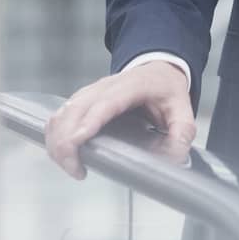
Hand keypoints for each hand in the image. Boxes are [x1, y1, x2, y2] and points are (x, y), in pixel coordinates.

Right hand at [43, 62, 195, 177]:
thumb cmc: (166, 89)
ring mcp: (90, 92)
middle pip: (76, 110)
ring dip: (58, 140)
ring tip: (71, 167)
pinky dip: (55, 135)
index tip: (77, 141)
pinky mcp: (81, 100)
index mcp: (132, 86)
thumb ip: (182, 131)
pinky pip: (60, 116)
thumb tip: (176, 155)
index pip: (105, 103)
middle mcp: (105, 86)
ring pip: (63, 113)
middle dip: (67, 140)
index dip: (88, 121)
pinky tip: (63, 154)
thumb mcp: (183, 108)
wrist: (158, 69)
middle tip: (76, 169)